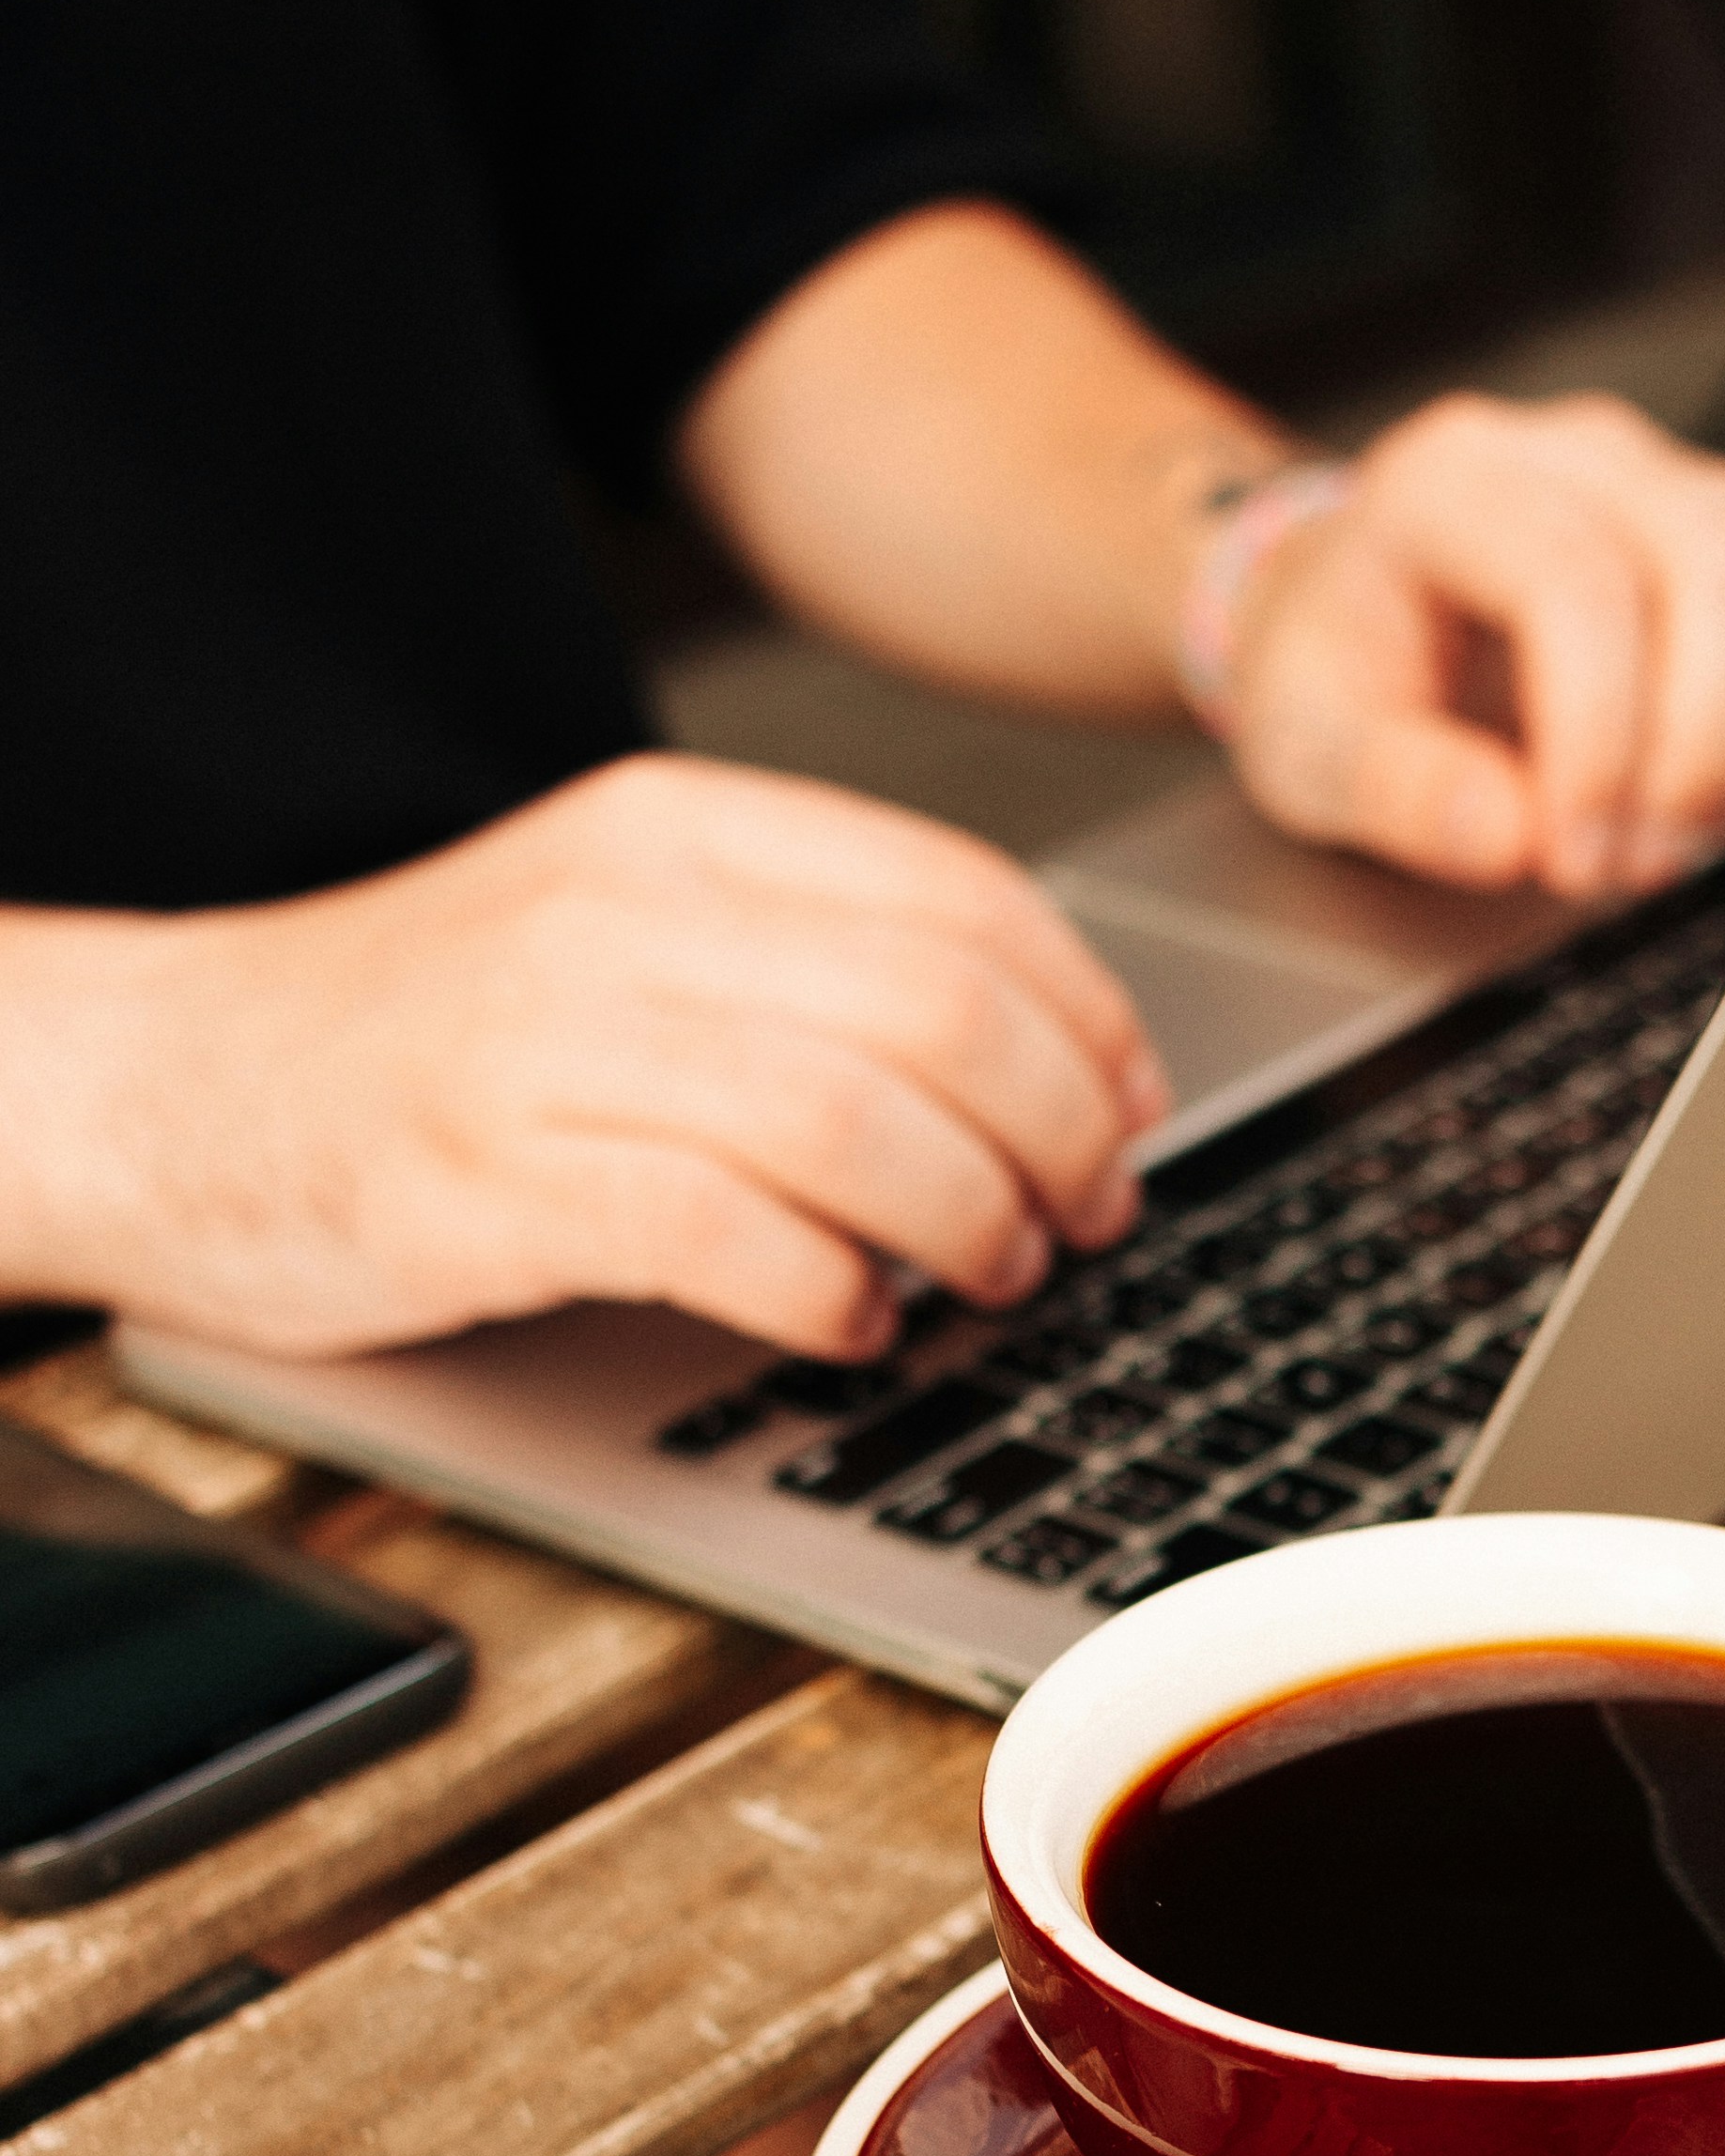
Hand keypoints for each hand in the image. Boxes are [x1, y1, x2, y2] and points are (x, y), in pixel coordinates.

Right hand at [18, 752, 1165, 1359]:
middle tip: (1081, 1219)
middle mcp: (624, 916)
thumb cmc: (414, 1033)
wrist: (168, 1083)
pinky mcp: (497, 1180)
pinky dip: (830, 1294)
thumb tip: (1035, 1058)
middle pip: (943, 1013)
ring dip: (970, 1224)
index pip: (962, 898)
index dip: (1087, 1021)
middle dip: (1059, 1137)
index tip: (1126, 1109)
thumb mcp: (616, 929)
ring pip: (861, 1122)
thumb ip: (803, 959)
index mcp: (676, 833)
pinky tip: (850, 1322)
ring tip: (986, 1277)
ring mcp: (552, 1044)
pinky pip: (731, 1235)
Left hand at [1211, 392, 1724, 902]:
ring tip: (1707, 832)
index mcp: (1452, 482)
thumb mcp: (1309, 746)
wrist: (1362, 611)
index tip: (1575, 858)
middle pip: (1716, 569)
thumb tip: (1510, 835)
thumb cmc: (1341, 669)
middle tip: (1642, 865)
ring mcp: (1681, 478)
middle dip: (1699, 752)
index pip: (1574, 584)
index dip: (1599, 739)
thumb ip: (1396, 792)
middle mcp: (1580, 456)